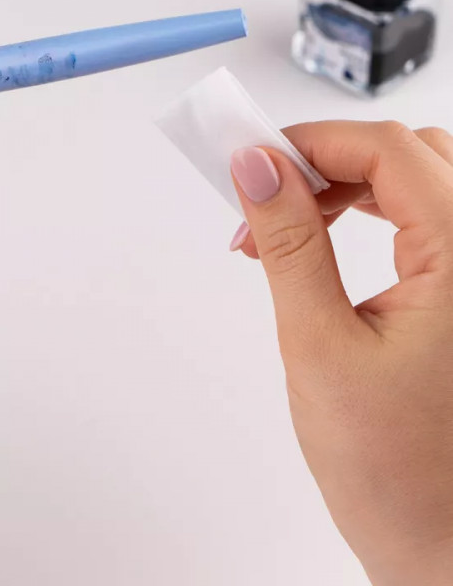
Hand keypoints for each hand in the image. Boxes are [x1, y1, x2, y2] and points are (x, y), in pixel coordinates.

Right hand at [229, 121, 452, 585]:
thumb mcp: (320, 347)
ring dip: (347, 183)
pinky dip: (372, 210)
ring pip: (419, 178)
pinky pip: (426, 215)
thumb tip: (258, 170)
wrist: (445, 552)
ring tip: (285, 221)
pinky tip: (328, 235)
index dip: (311, 141)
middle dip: (325, 160)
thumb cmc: (402, 478)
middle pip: (407, 154)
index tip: (252, 158)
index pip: (386, 151)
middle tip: (263, 193)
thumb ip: (289, 243)